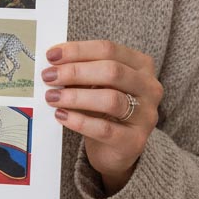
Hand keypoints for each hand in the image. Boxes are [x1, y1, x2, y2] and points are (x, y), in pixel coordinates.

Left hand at [41, 40, 161, 194]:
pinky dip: (79, 121)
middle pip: (112, 71)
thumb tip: (53, 64)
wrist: (116, 149)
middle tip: (49, 76)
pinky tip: (61, 116)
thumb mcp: (96, 84)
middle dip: (75, 72)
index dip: (78, 50)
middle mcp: (149, 87)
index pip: (109, 49)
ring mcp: (146, 115)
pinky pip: (104, 129)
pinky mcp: (135, 141)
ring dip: (75, 96)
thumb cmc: (104, 109)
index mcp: (141, 65)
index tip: (51, 55)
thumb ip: (81, 71)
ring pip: (111, 100)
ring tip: (51, 97)